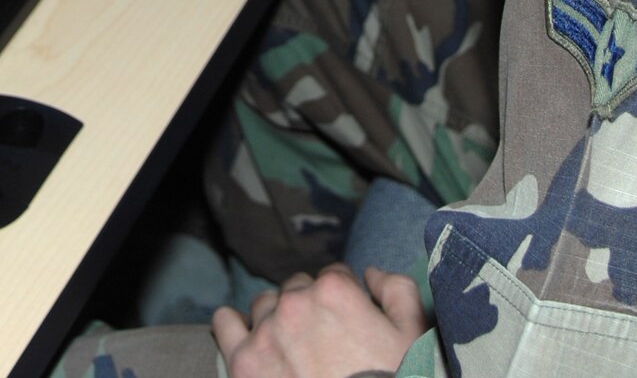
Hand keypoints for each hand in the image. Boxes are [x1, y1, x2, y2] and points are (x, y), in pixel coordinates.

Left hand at [209, 264, 428, 377]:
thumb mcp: (412, 334)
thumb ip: (396, 290)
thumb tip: (370, 273)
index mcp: (334, 290)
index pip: (333, 276)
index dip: (343, 299)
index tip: (347, 323)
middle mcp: (294, 303)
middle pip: (297, 289)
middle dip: (310, 308)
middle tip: (322, 341)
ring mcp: (265, 332)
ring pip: (264, 305)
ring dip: (276, 318)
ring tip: (291, 346)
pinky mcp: (244, 363)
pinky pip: (225, 324)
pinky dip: (234, 327)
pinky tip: (248, 338)